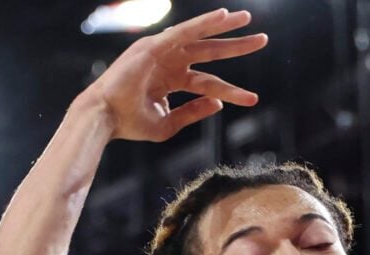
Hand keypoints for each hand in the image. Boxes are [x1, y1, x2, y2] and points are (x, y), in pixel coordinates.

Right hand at [82, 8, 266, 142]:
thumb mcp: (169, 122)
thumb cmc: (131, 123)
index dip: (232, 91)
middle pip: (209, 51)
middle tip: (262, 39)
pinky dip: (203, 23)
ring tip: (248, 20)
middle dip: (235, 45)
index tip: (254, 99)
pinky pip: (185, 31)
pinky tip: (223, 16)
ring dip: (224, 27)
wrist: (107, 118)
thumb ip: (194, 112)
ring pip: (199, 37)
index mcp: (172, 79)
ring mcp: (163, 52)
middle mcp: (169, 61)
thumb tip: (217, 104)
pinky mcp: (155, 45)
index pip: (208, 82)